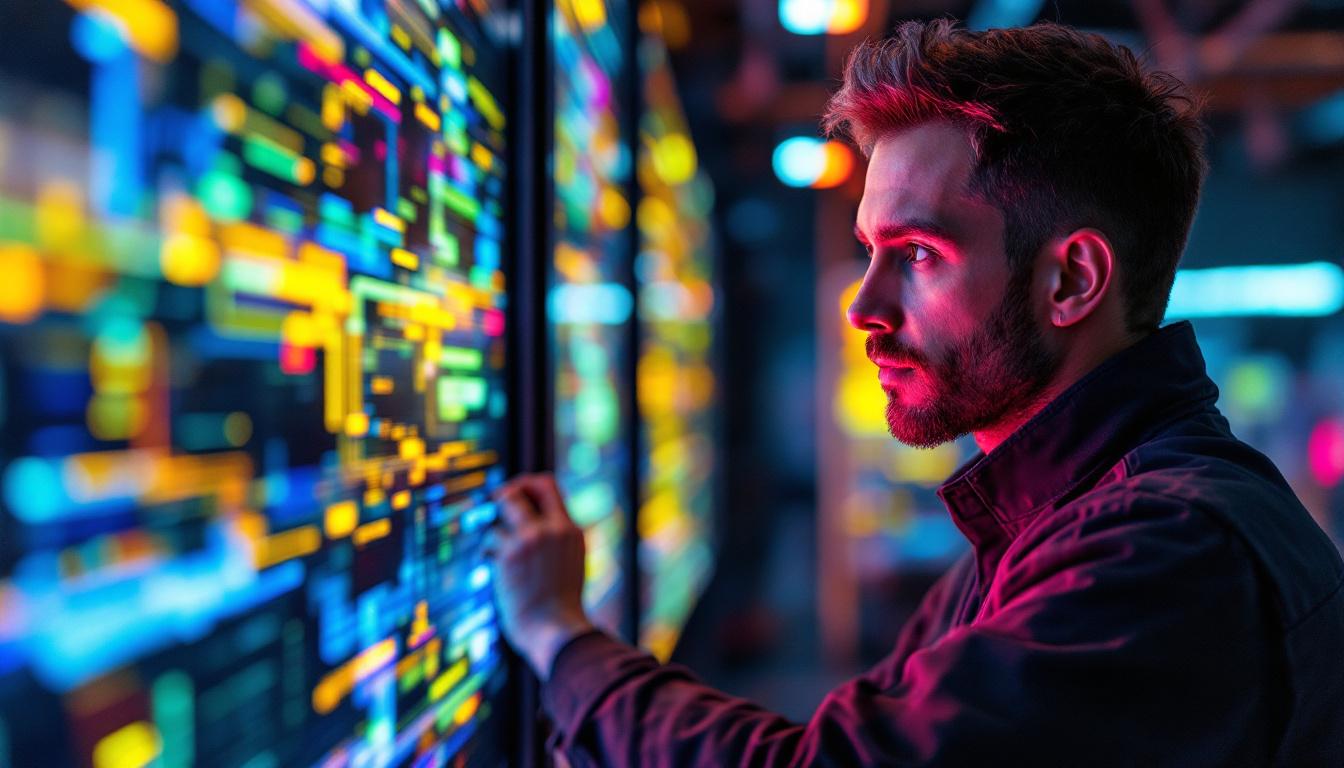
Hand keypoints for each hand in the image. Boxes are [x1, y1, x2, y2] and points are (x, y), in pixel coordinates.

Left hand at [487, 473, 594, 678]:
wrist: (556, 632)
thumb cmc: (559, 607)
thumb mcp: (568, 565)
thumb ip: (554, 542)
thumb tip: (529, 523)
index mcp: (571, 531)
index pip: (549, 485)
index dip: (526, 484)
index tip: (515, 496)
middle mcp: (553, 528)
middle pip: (522, 486)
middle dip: (504, 493)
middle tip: (494, 508)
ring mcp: (532, 538)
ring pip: (502, 509)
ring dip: (493, 529)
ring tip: (494, 550)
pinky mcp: (511, 552)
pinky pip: (490, 539)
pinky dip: (487, 552)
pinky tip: (492, 568)